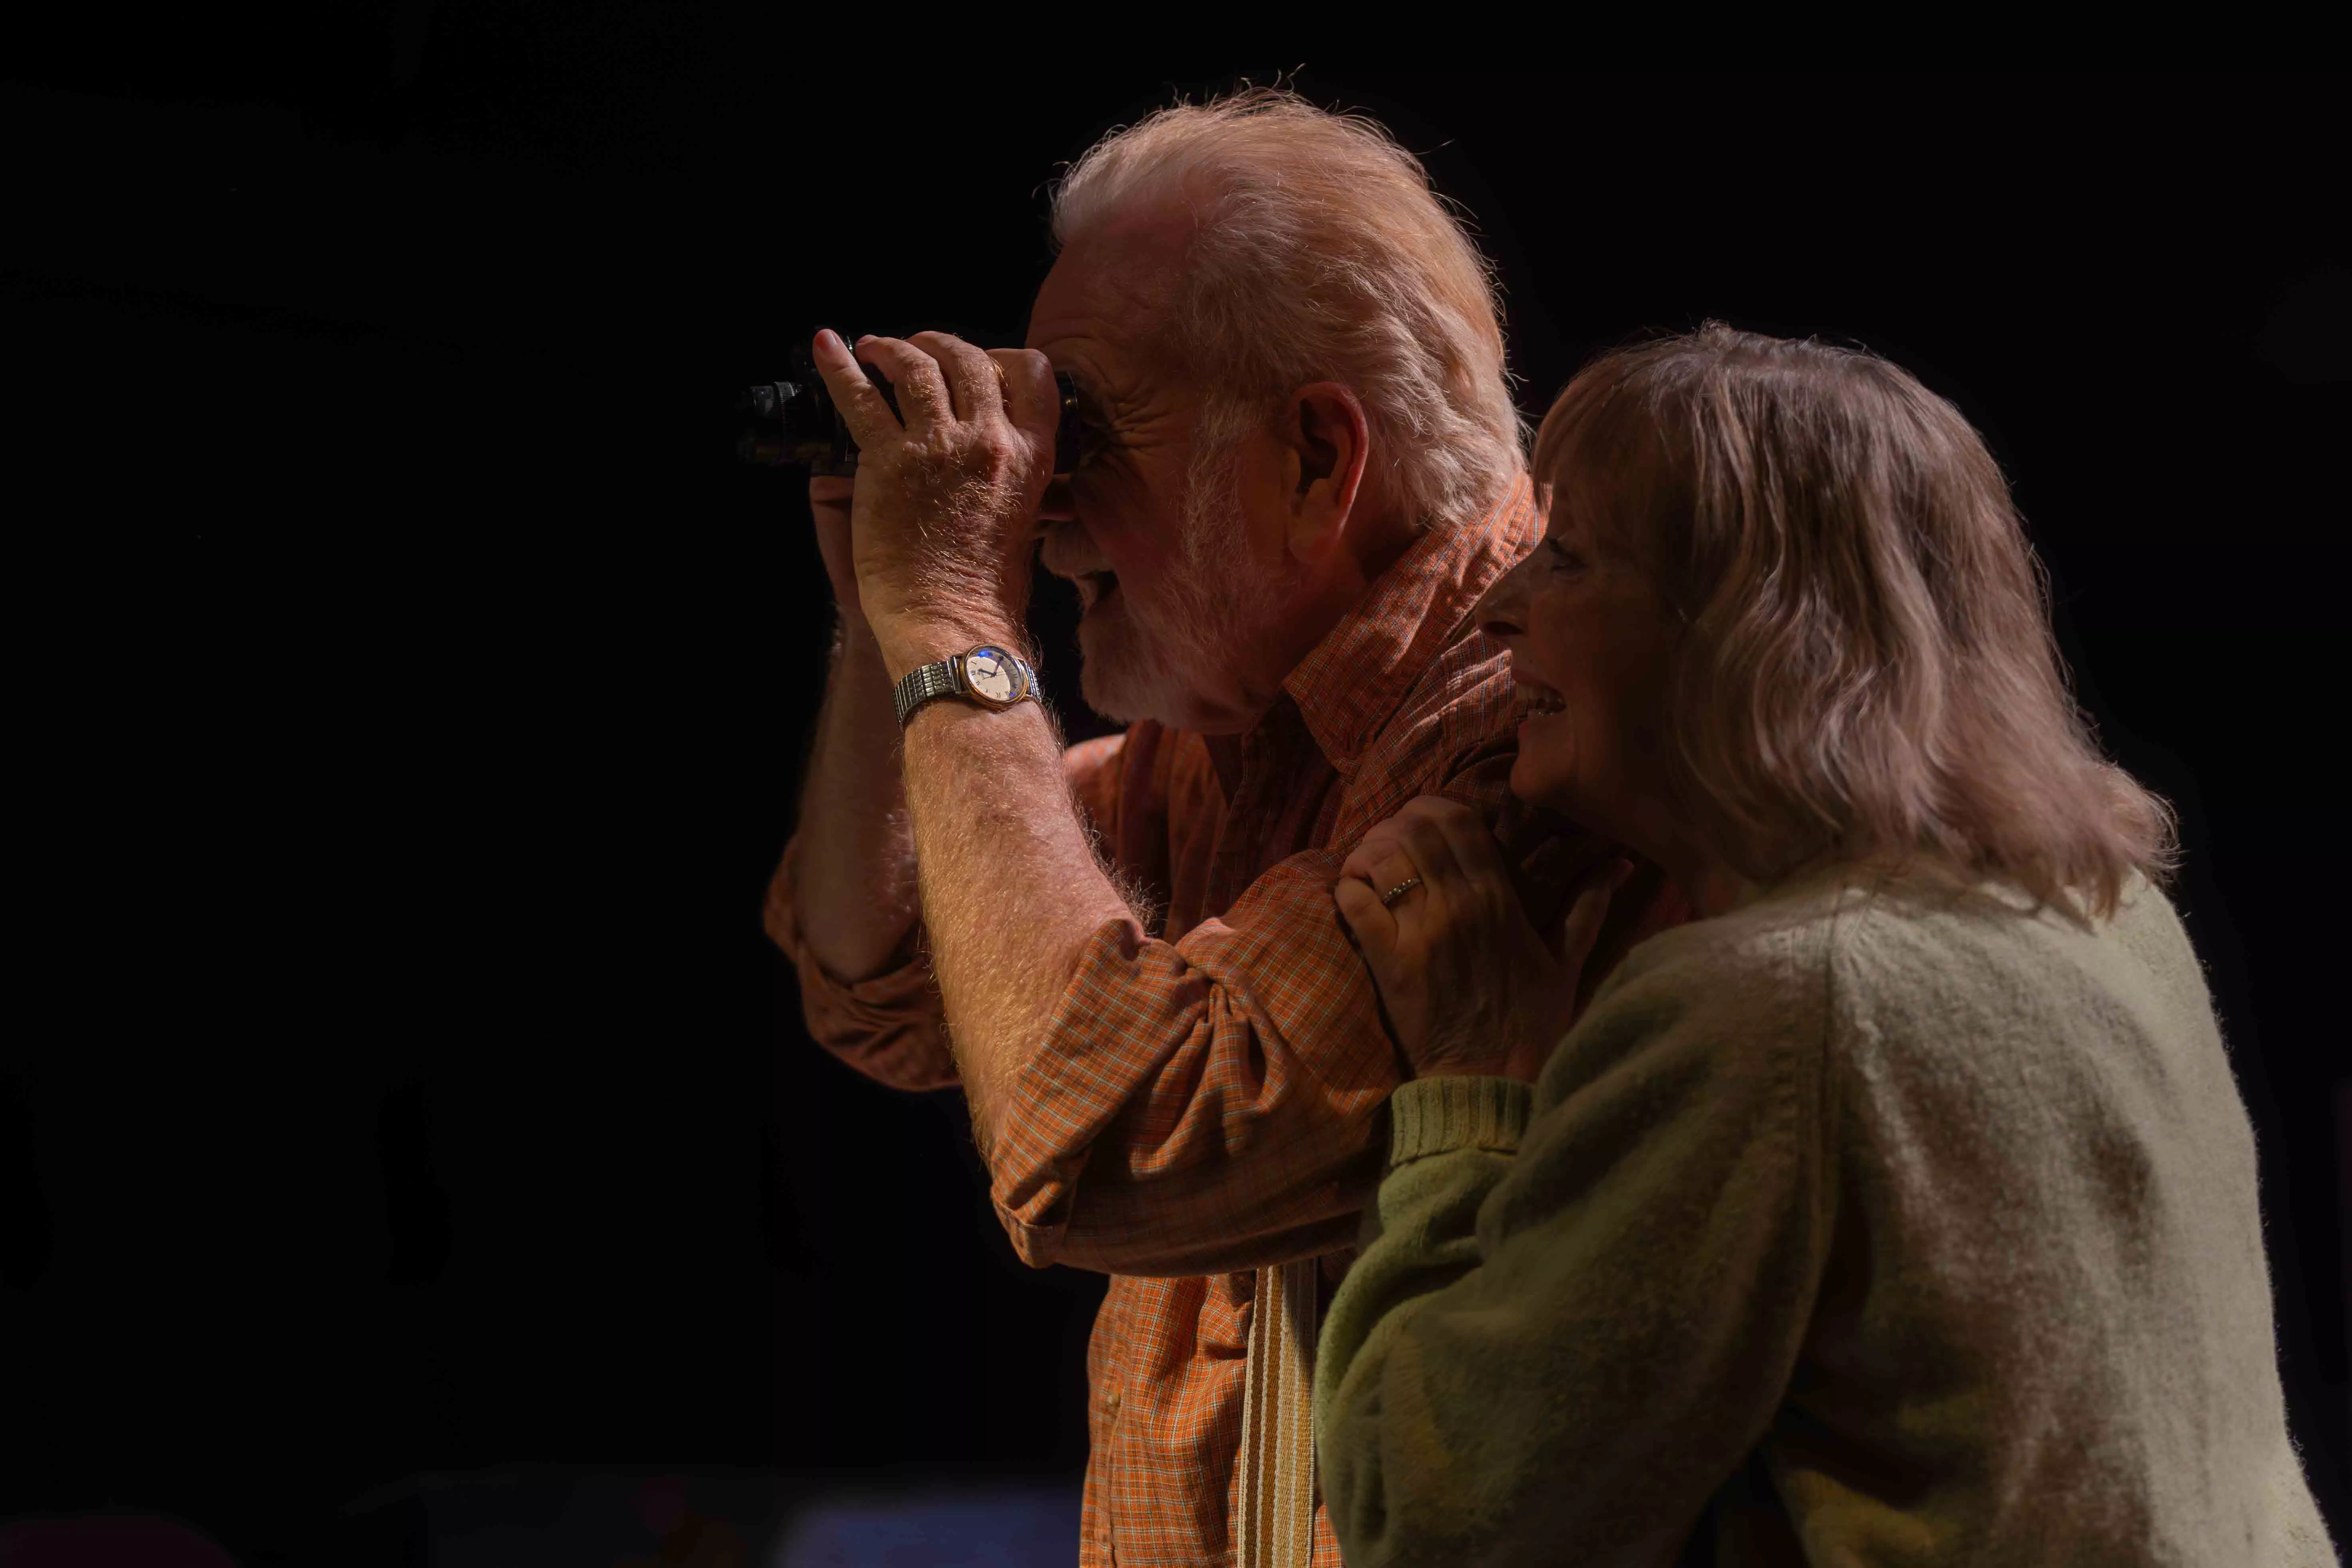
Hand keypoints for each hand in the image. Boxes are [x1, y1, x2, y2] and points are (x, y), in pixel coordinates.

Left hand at [807, 328, 1058, 670]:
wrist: (949, 623)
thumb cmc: (984, 586)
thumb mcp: (1024, 518)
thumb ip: (1015, 476)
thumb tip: (1003, 452)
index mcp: (1031, 454)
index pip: (1029, 371)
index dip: (998, 356)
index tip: (975, 360)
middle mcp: (989, 441)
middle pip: (967, 359)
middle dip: (939, 344)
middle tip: (917, 348)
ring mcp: (938, 448)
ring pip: (916, 367)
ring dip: (892, 348)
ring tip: (874, 348)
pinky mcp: (888, 462)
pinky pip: (859, 398)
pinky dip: (839, 366)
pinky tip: (826, 347)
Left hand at [1335, 796, 1630, 1081]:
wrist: (1490, 1082)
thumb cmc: (1530, 1024)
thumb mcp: (1568, 962)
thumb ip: (1589, 906)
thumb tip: (1620, 864)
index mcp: (1500, 900)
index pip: (1459, 822)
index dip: (1434, 808)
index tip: (1425, 822)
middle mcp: (1459, 907)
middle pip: (1416, 830)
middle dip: (1397, 824)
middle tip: (1392, 842)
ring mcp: (1421, 932)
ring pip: (1383, 857)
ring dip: (1370, 851)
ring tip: (1371, 866)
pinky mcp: (1388, 961)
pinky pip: (1355, 901)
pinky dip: (1347, 886)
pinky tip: (1354, 893)